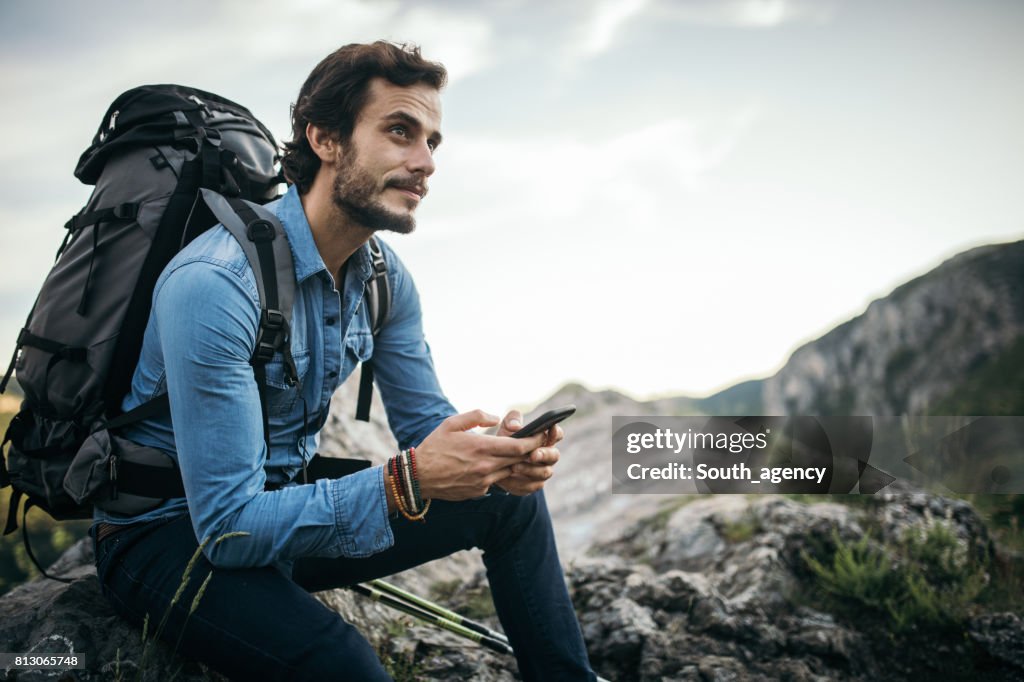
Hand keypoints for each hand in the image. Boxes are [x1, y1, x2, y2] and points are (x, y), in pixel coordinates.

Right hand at [415, 409, 547, 500]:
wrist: (418, 477)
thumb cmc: (434, 447)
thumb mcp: (452, 423)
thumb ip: (476, 416)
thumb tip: (495, 417)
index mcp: (481, 447)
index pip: (518, 446)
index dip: (534, 441)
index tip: (542, 434)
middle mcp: (485, 466)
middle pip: (519, 460)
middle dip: (531, 452)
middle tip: (539, 443)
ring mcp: (483, 481)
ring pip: (510, 472)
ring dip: (517, 463)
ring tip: (520, 454)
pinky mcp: (478, 491)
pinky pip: (497, 481)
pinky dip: (501, 473)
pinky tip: (497, 465)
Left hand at [492, 409, 563, 495]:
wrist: (496, 463)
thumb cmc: (506, 441)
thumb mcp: (506, 428)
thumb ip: (512, 420)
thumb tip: (515, 427)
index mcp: (545, 439)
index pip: (557, 434)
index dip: (556, 432)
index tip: (551, 429)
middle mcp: (548, 456)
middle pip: (554, 455)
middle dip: (544, 455)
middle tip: (532, 454)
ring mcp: (542, 471)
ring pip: (544, 472)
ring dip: (529, 470)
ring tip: (514, 466)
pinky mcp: (533, 485)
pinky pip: (531, 486)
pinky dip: (519, 482)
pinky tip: (507, 478)